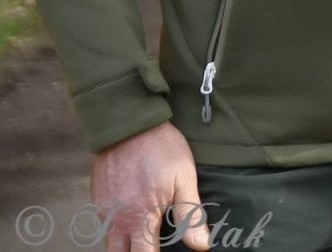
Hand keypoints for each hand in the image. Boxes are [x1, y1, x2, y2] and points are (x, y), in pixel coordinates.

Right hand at [90, 122, 208, 249]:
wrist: (130, 124)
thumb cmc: (161, 149)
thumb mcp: (184, 179)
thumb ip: (190, 216)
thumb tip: (201, 246)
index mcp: (140, 218)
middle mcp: (116, 219)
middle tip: (151, 245)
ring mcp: (103, 209)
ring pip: (110, 241)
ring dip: (125, 244)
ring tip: (143, 238)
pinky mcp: (97, 198)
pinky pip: (104, 224)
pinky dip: (117, 228)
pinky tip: (132, 220)